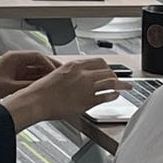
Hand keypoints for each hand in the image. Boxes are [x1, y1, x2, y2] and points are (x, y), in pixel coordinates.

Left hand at [0, 50, 59, 104]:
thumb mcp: (8, 88)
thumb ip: (27, 87)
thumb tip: (42, 87)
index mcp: (13, 58)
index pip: (38, 56)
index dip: (50, 63)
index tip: (58, 70)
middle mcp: (14, 61)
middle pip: (37, 62)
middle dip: (49, 69)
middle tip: (61, 76)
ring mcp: (13, 69)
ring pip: (33, 71)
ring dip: (43, 76)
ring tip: (54, 83)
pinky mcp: (11, 77)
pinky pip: (28, 78)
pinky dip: (36, 82)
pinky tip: (42, 88)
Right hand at [0, 57, 127, 129]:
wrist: (35, 101)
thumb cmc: (41, 91)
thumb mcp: (56, 74)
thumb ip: (70, 74)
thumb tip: (77, 78)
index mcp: (74, 65)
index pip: (98, 61)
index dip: (106, 67)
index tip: (109, 70)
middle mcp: (82, 74)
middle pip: (107, 70)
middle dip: (115, 75)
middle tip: (119, 79)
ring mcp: (86, 87)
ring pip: (111, 82)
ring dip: (121, 84)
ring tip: (126, 86)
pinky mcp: (87, 101)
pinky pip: (107, 96)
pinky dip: (114, 95)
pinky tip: (116, 96)